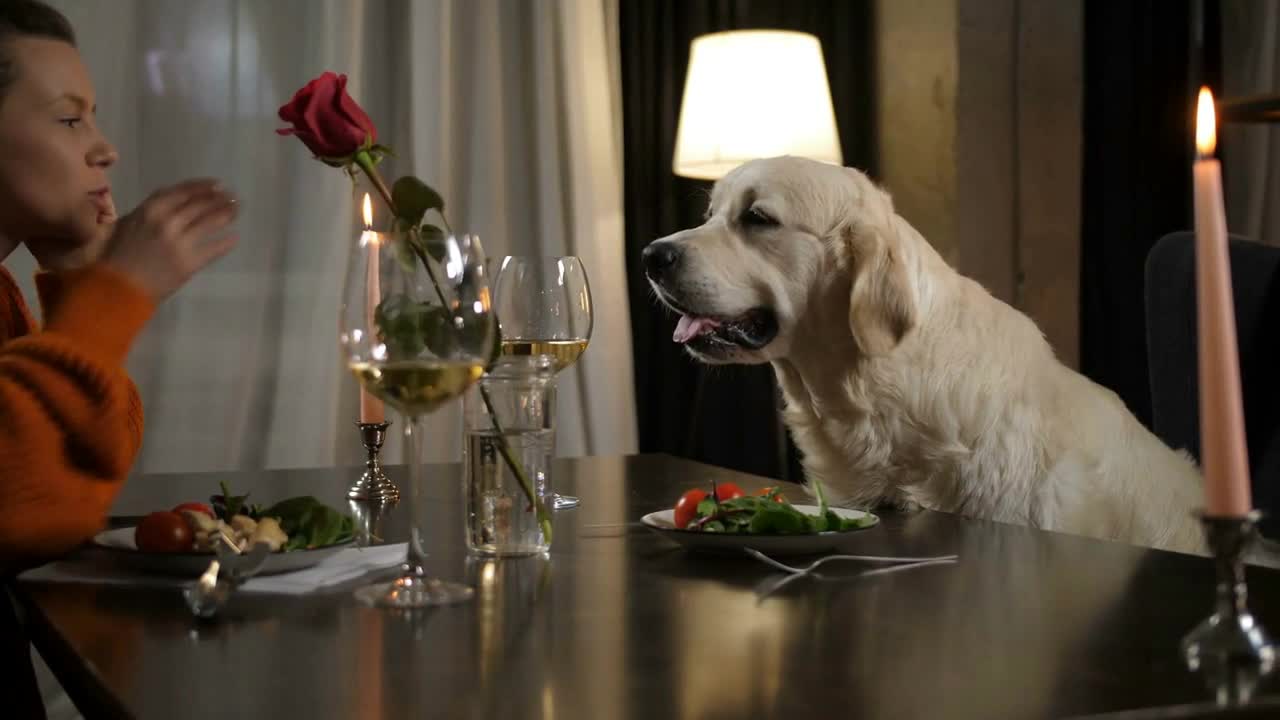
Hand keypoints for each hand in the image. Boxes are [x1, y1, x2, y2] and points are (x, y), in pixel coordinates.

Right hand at [101, 179, 238, 300]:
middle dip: (220, 199)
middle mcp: (168, 221)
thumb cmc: (116, 256)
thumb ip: (149, 212)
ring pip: (211, 223)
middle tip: (233, 198)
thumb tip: (171, 204)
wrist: (117, 288)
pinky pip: (213, 249)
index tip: (218, 185)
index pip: (184, 191)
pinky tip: (234, 238)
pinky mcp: (189, 263)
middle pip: (201, 204)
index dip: (203, 187)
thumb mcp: (126, 224)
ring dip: (226, 214)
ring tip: (236, 211)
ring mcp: (180, 243)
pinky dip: (226, 243)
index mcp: (151, 209)